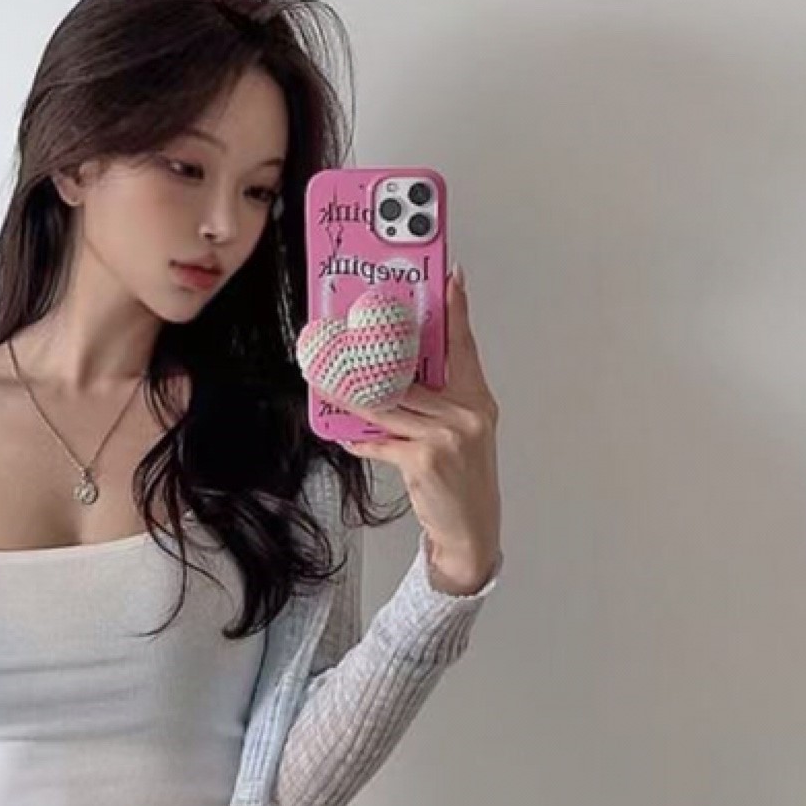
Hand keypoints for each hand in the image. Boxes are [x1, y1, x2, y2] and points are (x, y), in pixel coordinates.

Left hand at [332, 263, 501, 594]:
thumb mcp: (458, 433)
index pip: (465, 346)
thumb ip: (433, 404)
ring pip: (387, 404)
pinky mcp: (424, 459)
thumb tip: (390, 379)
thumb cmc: (460, 479)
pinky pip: (380, 440)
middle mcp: (466, 413)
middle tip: (347, 337)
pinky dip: (360, 438)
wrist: (470, 529)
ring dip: (353, 396)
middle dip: (375, 357)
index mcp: (477, 401)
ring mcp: (447, 436)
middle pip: (411, 373)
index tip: (450, 276)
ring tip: (328, 384)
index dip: (456, 310)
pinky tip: (345, 434)